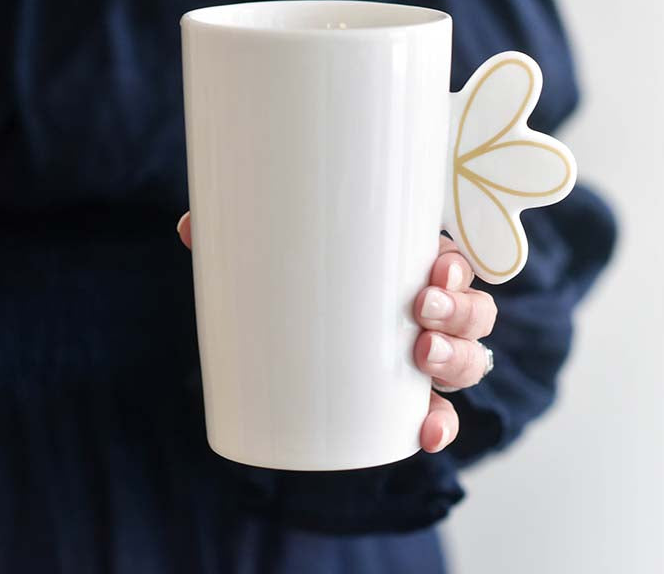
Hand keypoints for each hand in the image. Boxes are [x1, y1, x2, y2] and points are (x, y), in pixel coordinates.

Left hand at [175, 214, 497, 454]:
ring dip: (458, 358)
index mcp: (409, 268)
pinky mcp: (408, 401)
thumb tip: (189, 228)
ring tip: (422, 355)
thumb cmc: (300, 279)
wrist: (289, 334)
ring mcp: (424, 358)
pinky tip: (424, 436)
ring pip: (470, 359)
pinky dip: (439, 426)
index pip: (453, 264)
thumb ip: (242, 237)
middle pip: (474, 312)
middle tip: (419, 308)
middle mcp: (430, 313)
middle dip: (459, 310)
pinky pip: (439, 415)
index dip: (457, 266)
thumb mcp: (277, 255)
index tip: (437, 265)